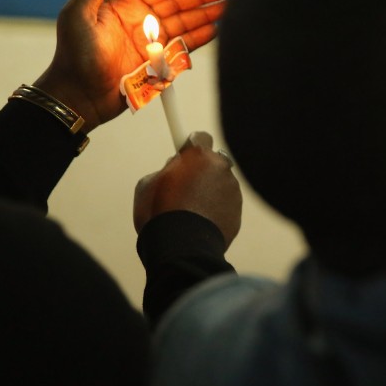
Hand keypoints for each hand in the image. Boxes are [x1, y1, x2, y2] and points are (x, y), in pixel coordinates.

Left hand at [34, 0, 229, 131]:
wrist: (78, 95)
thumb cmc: (74, 56)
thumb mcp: (77, 15)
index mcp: (125, 6)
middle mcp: (142, 22)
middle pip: (179, 4)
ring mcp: (152, 43)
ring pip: (186, 23)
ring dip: (208, 14)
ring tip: (229, 6)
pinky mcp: (159, 63)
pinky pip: (184, 47)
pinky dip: (201, 37)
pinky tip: (217, 28)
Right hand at [134, 132, 241, 246]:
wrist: (182, 247)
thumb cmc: (160, 212)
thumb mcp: (148, 184)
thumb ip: (166, 170)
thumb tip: (176, 167)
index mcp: (199, 156)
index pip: (201, 137)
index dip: (191, 145)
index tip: (185, 153)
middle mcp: (221, 168)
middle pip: (213, 162)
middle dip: (202, 169)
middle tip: (185, 185)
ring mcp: (232, 190)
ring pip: (220, 184)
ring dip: (209, 191)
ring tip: (190, 210)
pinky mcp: (238, 211)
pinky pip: (225, 204)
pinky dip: (216, 209)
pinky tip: (200, 222)